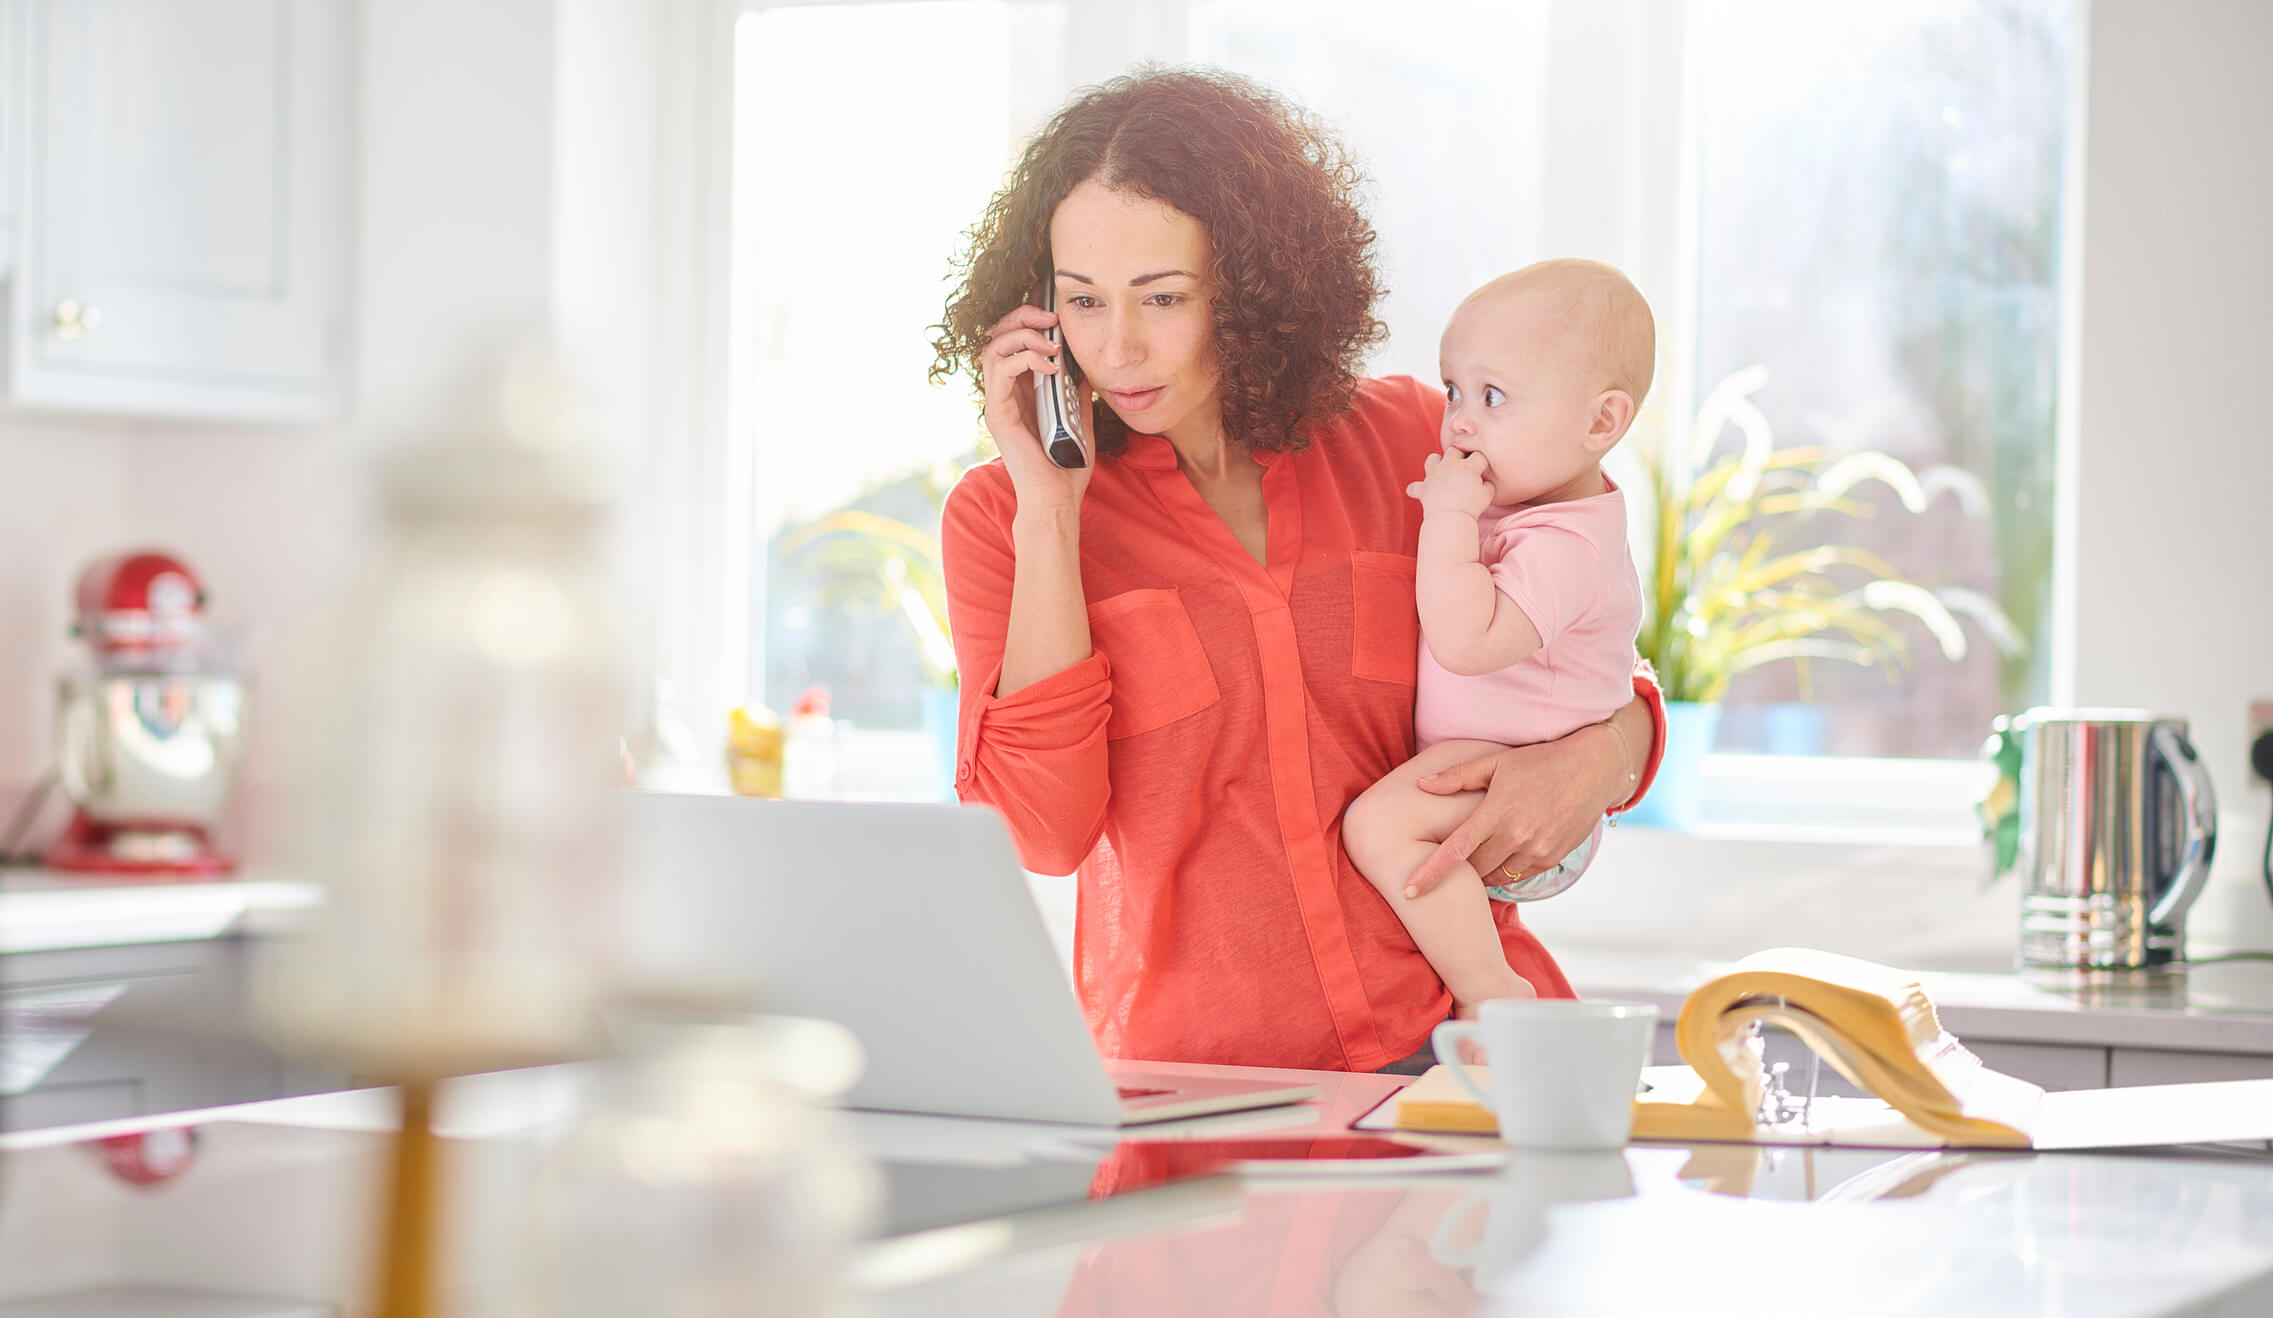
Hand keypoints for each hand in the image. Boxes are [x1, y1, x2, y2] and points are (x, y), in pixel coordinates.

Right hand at [979, 302, 1093, 513]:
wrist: (1057, 498)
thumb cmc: (1066, 464)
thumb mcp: (1079, 415)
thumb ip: (1077, 387)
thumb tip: (1085, 360)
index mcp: (1020, 389)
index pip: (1012, 340)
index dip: (1028, 319)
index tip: (1054, 312)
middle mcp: (1004, 392)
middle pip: (997, 335)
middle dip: (1022, 318)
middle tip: (1051, 319)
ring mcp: (998, 402)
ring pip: (993, 347)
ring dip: (1023, 335)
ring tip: (1052, 343)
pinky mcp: (997, 412)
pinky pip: (1001, 370)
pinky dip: (1025, 359)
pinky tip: (1052, 366)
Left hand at [1402, 733, 1621, 898]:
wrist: (1593, 769)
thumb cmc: (1540, 761)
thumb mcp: (1496, 762)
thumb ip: (1457, 777)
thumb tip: (1422, 785)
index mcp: (1495, 812)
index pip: (1455, 851)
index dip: (1429, 874)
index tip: (1408, 891)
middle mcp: (1516, 836)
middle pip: (1473, 869)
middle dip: (1459, 868)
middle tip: (1454, 856)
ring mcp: (1536, 850)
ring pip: (1495, 876)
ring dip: (1482, 871)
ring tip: (1481, 853)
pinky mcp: (1552, 858)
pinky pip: (1518, 876)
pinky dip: (1505, 871)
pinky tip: (1505, 854)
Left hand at [1405, 449, 1491, 520]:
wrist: (1451, 518)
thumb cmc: (1472, 507)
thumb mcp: (1488, 494)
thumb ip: (1487, 484)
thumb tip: (1484, 482)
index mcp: (1467, 466)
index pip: (1477, 455)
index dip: (1481, 462)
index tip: (1481, 470)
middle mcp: (1449, 465)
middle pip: (1454, 451)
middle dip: (1459, 457)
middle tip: (1463, 470)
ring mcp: (1434, 475)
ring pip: (1432, 459)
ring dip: (1437, 464)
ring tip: (1443, 474)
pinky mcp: (1424, 488)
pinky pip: (1415, 487)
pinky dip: (1417, 489)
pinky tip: (1422, 492)